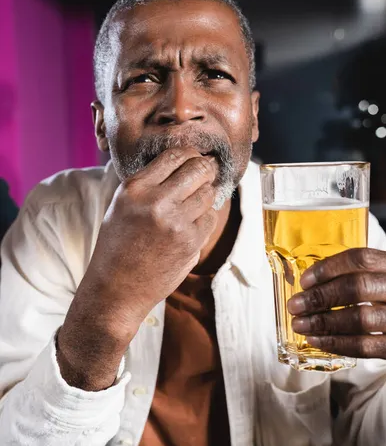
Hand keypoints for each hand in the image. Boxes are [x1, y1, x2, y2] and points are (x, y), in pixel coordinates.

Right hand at [57, 147, 217, 388]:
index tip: (195, 159)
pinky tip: (192, 224)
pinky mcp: (190, 242)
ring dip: (206, 194)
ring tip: (196, 201)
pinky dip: (205, 218)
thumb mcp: (121, 205)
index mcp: (134, 188)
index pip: (174, 155)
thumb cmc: (118, 246)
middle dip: (206, 169)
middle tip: (206, 173)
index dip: (191, 154)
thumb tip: (182, 159)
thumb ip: (148, 182)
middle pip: (198, 169)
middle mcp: (155, 201)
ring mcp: (175, 222)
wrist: (115, 291)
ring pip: (208, 192)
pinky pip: (210, 217)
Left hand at [287, 248, 385, 361]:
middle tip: (295, 305)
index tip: (305, 280)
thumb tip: (314, 283)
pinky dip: (338, 343)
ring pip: (361, 318)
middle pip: (358, 287)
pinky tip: (318, 341)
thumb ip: (366, 276)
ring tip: (301, 325)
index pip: (362, 259)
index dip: (329, 268)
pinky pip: (368, 346)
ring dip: (324, 322)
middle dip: (320, 297)